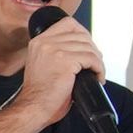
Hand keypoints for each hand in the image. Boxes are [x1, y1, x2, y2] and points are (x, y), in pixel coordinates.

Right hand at [15, 12, 105, 129]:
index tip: (87, 46)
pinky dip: (99, 69)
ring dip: (97, 61)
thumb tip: (80, 48)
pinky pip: (92, 59)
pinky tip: (97, 77)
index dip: (82, 33)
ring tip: (96, 72)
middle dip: (93, 49)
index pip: (67, 23)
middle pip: (81, 35)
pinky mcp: (66, 61)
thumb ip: (55, 52)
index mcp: (38, 42)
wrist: (33, 108)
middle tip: (94, 64)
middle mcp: (45, 42)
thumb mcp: (42, 64)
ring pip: (89, 47)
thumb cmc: (40, 93)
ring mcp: (55, 50)